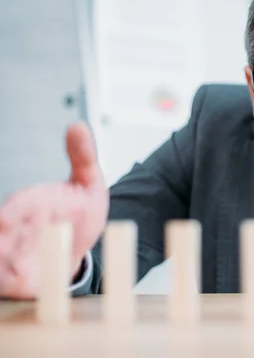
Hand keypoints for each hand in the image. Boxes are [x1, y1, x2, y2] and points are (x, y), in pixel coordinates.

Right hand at [0, 123, 108, 298]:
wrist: (84, 246)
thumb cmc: (79, 214)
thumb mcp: (88, 185)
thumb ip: (83, 157)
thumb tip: (79, 125)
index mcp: (25, 206)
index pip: (12, 210)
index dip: (11, 215)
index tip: (7, 219)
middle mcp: (12, 231)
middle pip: (0, 238)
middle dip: (3, 244)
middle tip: (14, 234)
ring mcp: (11, 257)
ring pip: (0, 263)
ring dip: (4, 268)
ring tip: (14, 273)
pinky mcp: (17, 283)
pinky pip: (6, 284)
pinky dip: (9, 282)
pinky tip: (18, 282)